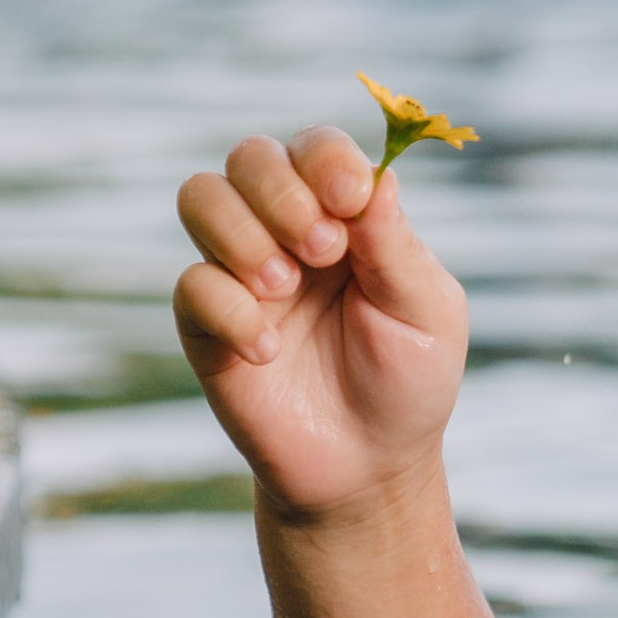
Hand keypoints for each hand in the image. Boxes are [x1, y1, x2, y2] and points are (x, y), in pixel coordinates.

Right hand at [173, 126, 466, 520]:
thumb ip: (396, 246)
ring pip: (201, 197)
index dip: (325, 159)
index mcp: (345, 216)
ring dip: (241, 232)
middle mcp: (286, 231)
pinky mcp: (208, 326)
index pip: (316, 149)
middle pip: (250, 157)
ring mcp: (242, 274)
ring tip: (283, 287)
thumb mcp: (425, 313)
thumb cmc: (407, 382)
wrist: (367, 469)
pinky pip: (192, 285)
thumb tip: (376, 176)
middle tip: (323, 253)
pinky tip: (268, 353)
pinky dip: (230, 311)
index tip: (349, 200)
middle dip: (281, 193)